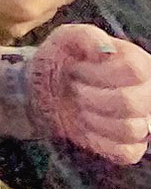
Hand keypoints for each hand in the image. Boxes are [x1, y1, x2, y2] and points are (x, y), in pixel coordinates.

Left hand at [33, 22, 150, 164]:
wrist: (48, 90)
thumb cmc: (64, 60)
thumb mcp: (67, 38)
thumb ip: (86, 36)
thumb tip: (106, 49)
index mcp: (140, 63)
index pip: (135, 70)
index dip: (100, 72)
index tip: (77, 68)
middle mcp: (149, 94)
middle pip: (133, 103)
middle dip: (92, 96)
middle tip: (74, 88)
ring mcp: (143, 123)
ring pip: (131, 129)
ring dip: (93, 117)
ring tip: (79, 105)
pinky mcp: (131, 147)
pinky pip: (126, 152)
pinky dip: (99, 140)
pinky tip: (85, 125)